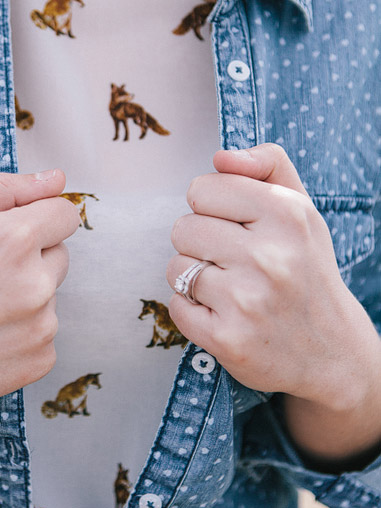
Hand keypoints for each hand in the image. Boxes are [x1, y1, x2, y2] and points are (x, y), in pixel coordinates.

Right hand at [0, 169, 79, 418]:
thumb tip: (57, 178)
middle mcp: (37, 284)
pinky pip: (44, 336)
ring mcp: (42, 327)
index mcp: (16, 239)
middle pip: (59, 256)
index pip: (65, 215)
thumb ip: (7, 190)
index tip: (12, 236)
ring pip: (49, 298)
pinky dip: (21, 336)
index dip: (38, 220)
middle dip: (31, 259)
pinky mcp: (40, 361)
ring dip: (25, 299)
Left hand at [167, 144, 378, 408]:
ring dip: (195, 278)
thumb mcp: (301, 209)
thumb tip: (221, 156)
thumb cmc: (306, 269)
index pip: (202, 188)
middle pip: (182, 227)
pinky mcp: (228, 339)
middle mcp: (269, 256)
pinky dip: (192, 310)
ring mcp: (247, 301)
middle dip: (201, 244)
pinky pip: (176, 307)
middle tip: (235, 262)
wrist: (332, 351)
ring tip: (231, 289)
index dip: (212, 207)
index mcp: (287, 214)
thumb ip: (267, 165)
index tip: (237, 226)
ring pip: (176, 267)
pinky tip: (224, 314)